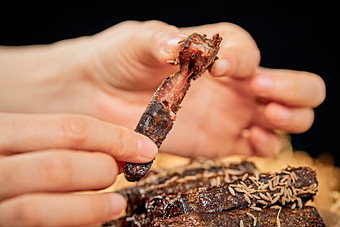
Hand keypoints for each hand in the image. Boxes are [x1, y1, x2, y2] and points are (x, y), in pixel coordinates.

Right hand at [0, 113, 156, 225]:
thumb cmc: (11, 155)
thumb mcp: (24, 139)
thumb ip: (59, 141)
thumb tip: (117, 149)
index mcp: (2, 132)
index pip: (70, 129)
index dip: (115, 139)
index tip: (144, 148)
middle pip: (59, 166)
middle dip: (102, 170)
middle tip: (121, 172)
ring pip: (40, 208)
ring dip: (90, 208)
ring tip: (117, 204)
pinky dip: (74, 223)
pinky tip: (93, 220)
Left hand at [81, 21, 324, 156]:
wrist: (102, 93)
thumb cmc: (122, 59)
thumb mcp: (139, 42)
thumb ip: (162, 40)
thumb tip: (181, 45)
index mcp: (220, 51)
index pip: (251, 53)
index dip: (243, 60)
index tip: (218, 69)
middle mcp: (235, 84)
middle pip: (295, 86)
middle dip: (293, 89)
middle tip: (263, 93)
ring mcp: (232, 116)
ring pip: (288, 120)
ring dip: (289, 119)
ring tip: (266, 116)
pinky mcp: (221, 143)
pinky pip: (259, 147)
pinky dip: (266, 146)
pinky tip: (252, 141)